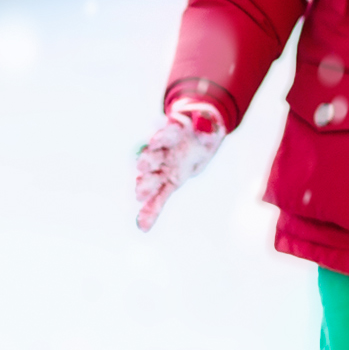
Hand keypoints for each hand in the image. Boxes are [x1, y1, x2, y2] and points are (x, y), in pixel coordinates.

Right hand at [133, 99, 227, 229]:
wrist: (201, 136)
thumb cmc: (203, 126)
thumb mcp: (209, 123)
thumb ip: (205, 124)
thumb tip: (205, 124)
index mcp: (173, 133)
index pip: (165, 134)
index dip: (160, 137)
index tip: (154, 141)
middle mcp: (164, 151)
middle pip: (153, 156)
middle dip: (148, 161)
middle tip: (141, 167)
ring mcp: (165, 168)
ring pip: (153, 178)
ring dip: (146, 186)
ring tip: (139, 195)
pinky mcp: (170, 182)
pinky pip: (160, 198)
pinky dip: (152, 211)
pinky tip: (143, 226)